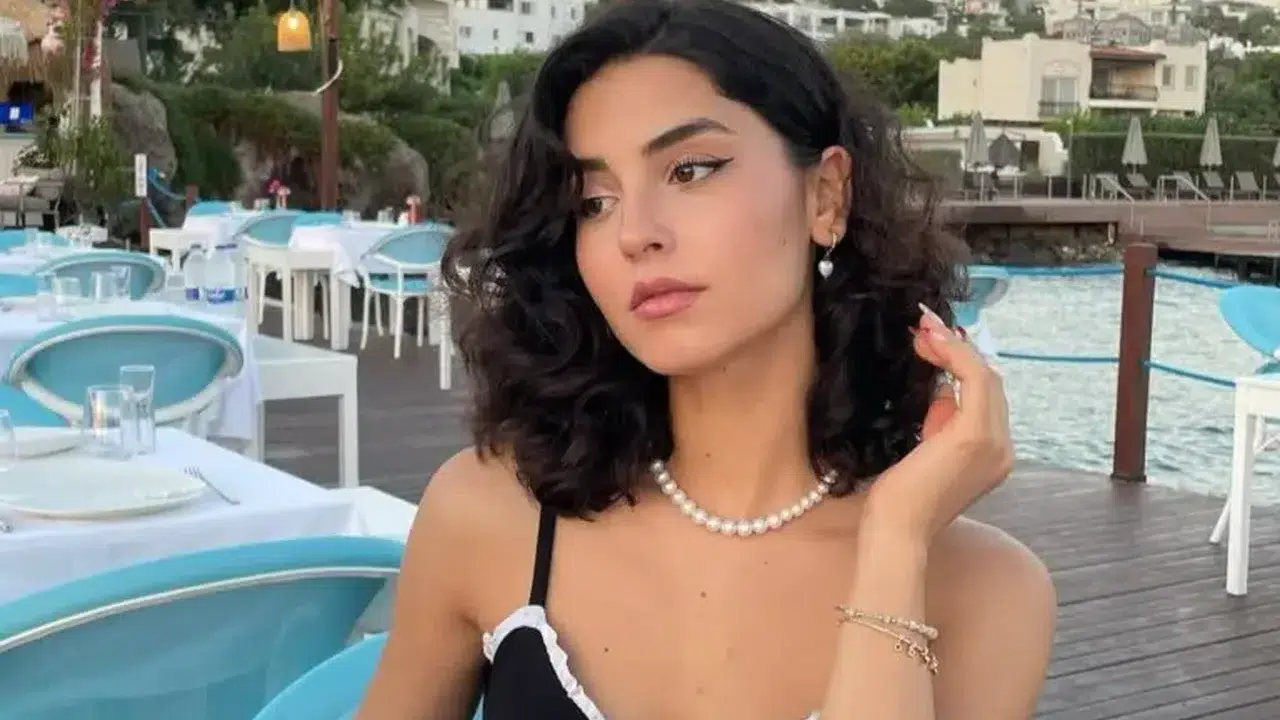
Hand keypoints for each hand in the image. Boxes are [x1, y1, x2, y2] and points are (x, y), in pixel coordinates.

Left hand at [863, 305, 1012, 541]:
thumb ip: (940, 425)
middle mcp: (1003, 449)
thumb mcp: (925, 452)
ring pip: (985, 376)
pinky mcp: (975, 435)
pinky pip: (974, 378)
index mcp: (993, 455)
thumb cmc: (899, 499)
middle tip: (924, 327)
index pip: (986, 397)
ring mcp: (994, 443)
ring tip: (922, 330)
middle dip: (957, 349)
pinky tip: (930, 343)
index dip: (961, 364)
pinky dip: (954, 354)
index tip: (930, 342)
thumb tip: (940, 393)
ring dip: (953, 346)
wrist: (896, 530)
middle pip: (989, 382)